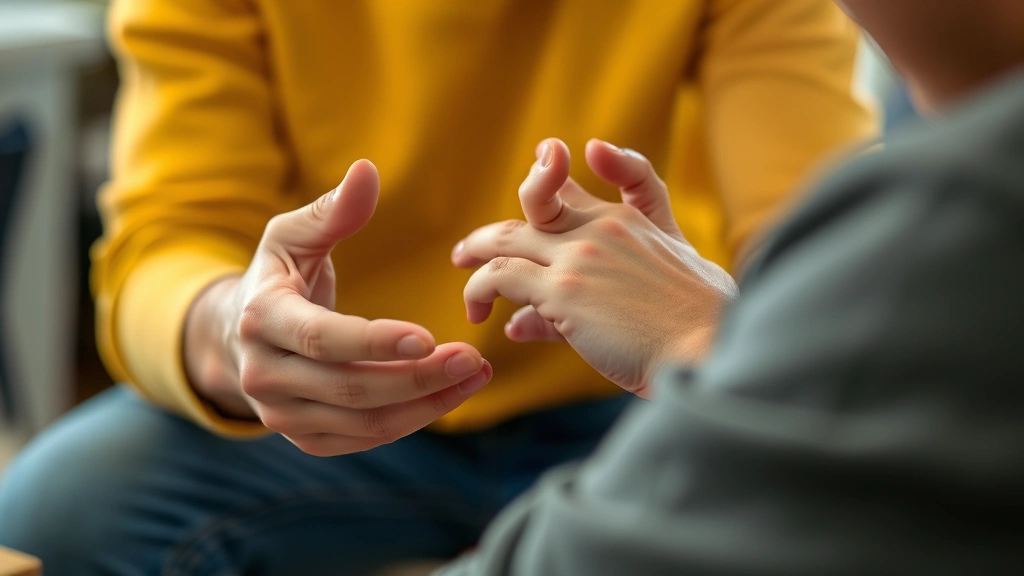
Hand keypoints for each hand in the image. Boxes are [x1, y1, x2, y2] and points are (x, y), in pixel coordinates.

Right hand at [185, 160, 491, 455]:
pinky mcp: (304, 437)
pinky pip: (363, 439)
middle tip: (473, 359)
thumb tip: (367, 170)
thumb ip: (333, 210)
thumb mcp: (291, 236)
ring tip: (475, 376)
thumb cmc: (278, 276)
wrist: (238, 336)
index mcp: (260, 319)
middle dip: (419, 378)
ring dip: (426, 405)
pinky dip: (410, 421)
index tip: (430, 337)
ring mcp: (280, 414)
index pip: (322, 339)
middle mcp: (263, 375)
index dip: (375, 341)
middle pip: (351, 388)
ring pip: (363, 422)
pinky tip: (449, 395)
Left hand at [452, 139, 735, 397]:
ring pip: (507, 238)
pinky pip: (500, 276)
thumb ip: (595, 294)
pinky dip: (479, 289)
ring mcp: (580, 255)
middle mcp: (602, 227)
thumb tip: (521, 321)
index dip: (553, 179)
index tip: (537, 176)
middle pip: (535, 204)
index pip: (578, 188)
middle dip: (499, 226)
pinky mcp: (563, 289)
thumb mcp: (664, 295)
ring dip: (477, 251)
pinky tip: (477, 312)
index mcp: (633, 220)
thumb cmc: (697, 329)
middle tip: (470, 248)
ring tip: (462, 268)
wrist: (709, 348)